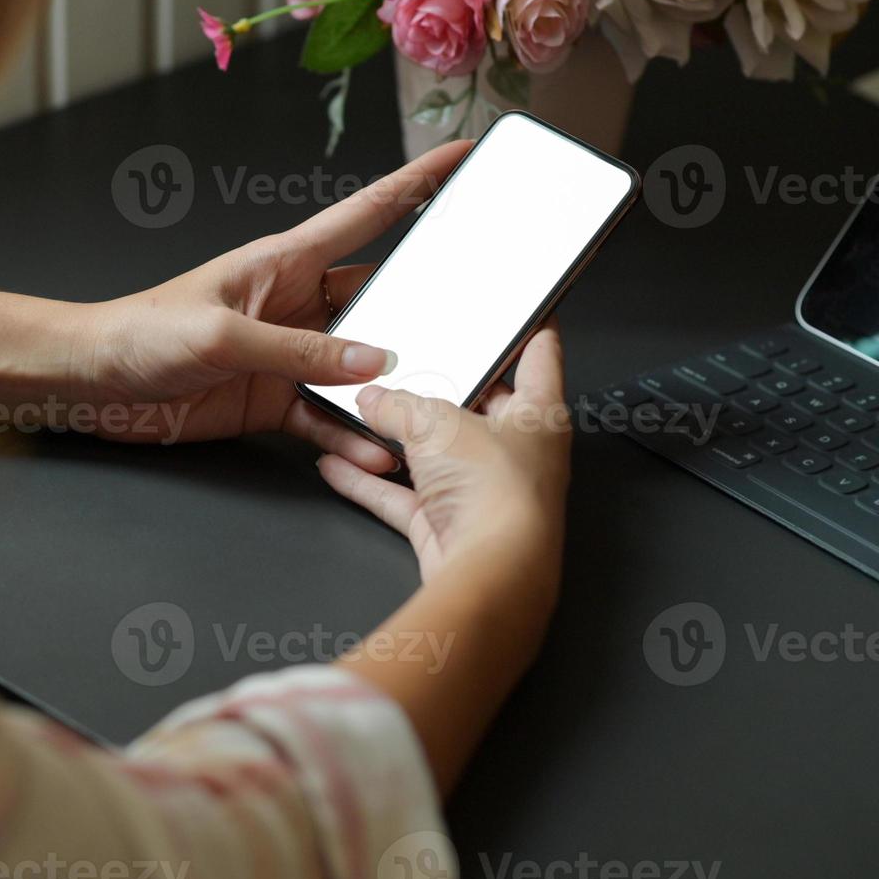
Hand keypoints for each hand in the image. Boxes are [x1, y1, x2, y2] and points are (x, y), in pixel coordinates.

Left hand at [74, 141, 471, 473]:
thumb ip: (300, 351)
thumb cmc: (143, 332)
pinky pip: (324, 417)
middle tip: (473, 323)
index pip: (367, 214)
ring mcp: (287, 355)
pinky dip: (349, 434)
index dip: (416, 184)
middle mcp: (295, 303)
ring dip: (389, 388)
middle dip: (423, 311)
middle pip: (377, 300)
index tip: (464, 158)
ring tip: (429, 407)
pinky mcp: (272, 400)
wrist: (95, 383)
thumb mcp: (225, 334)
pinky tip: (374, 449)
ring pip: (358, 368)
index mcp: (284, 261)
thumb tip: (375, 362)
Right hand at [316, 325, 571, 592]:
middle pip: (477, 406)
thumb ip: (398, 404)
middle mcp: (516, 454)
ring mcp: (480, 492)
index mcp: (539, 414)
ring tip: (360, 409)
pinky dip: (370, 482)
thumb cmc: (496, 493)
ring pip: (433, 455)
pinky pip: (403, 497)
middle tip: (409, 358)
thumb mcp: (436, 422)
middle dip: (440, 386)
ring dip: (395, 439)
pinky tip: (337, 465)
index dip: (530, 325)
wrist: (488, 572)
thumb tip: (373, 399)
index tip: (521, 306)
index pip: (541, 355)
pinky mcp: (448, 526)